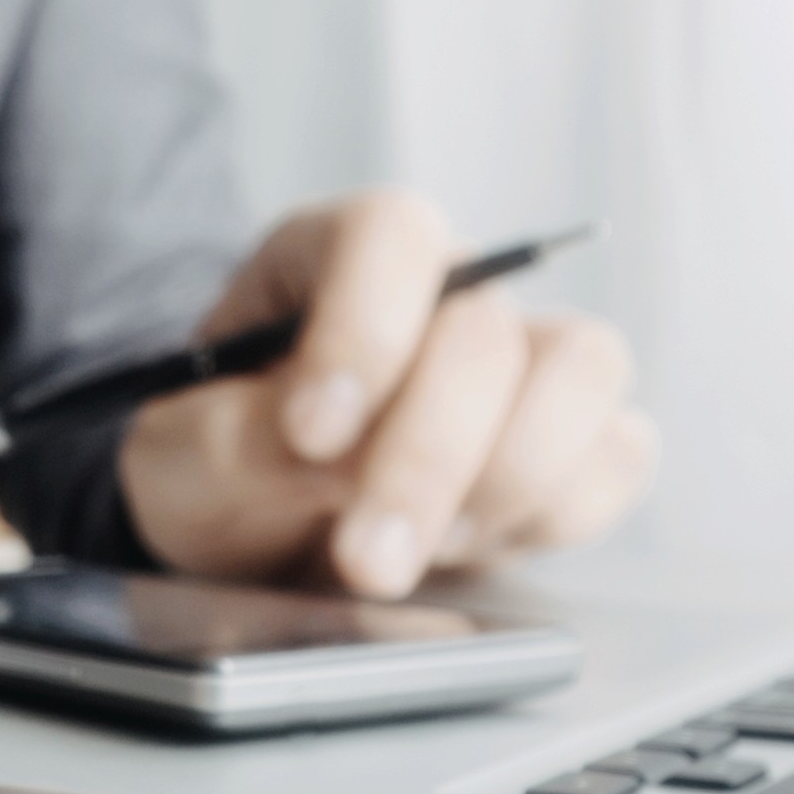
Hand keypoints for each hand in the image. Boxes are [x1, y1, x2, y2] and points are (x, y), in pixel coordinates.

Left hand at [115, 190, 655, 595]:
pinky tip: (473, 549)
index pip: (389, 237)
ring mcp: (521, 362)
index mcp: (339, 255)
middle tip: (365, 557)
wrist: (247, 535)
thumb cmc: (213, 469)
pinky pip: (616, 455)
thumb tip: (336, 460)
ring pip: (583, 372)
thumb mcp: (178, 458)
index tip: (309, 434)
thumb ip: (233, 446)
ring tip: (422, 550)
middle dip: (427, 459)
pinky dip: (557, 512)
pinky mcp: (571, 443)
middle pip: (485, 332)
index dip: (363, 332)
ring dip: (509, 480)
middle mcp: (446, 292)